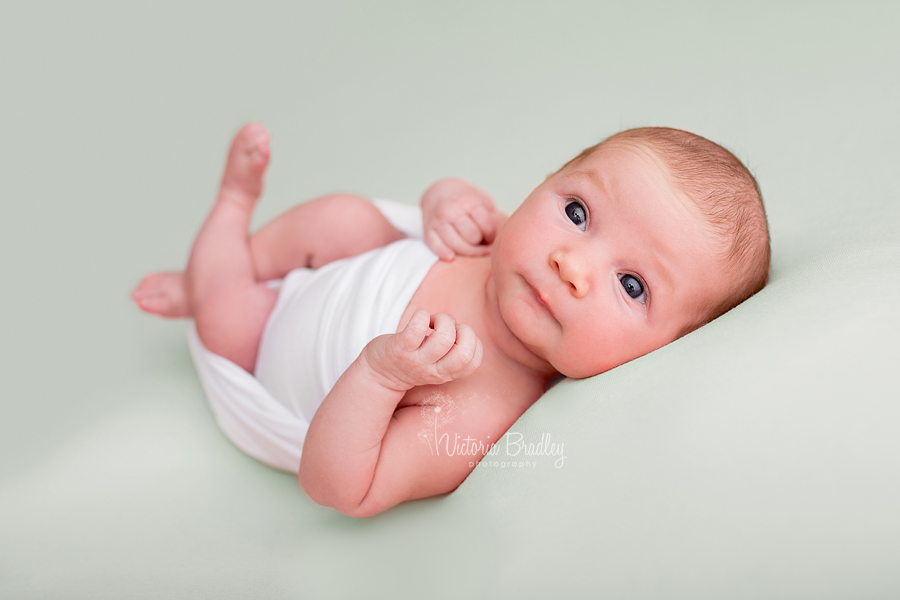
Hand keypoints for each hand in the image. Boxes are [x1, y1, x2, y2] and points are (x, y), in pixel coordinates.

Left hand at [362, 309, 482, 391]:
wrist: (377, 374)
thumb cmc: (411, 359)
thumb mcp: (435, 362)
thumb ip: (450, 348)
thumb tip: (456, 323)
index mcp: (446, 373)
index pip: (473, 362)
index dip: (473, 343)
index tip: (458, 336)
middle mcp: (434, 371)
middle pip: (464, 353)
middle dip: (465, 331)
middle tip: (448, 328)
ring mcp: (416, 360)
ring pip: (444, 338)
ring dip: (443, 320)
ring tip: (433, 321)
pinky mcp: (400, 349)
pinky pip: (417, 328)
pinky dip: (422, 315)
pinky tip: (419, 317)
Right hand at [420, 178, 499, 260]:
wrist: (439, 191)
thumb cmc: (466, 202)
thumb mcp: (481, 200)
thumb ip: (490, 217)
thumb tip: (501, 241)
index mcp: (469, 202)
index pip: (486, 226)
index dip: (491, 234)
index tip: (489, 235)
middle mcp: (453, 210)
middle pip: (472, 237)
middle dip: (479, 243)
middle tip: (480, 242)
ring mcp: (439, 221)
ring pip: (455, 244)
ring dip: (468, 252)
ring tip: (473, 250)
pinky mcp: (428, 230)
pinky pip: (435, 245)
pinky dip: (442, 253)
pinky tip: (451, 258)